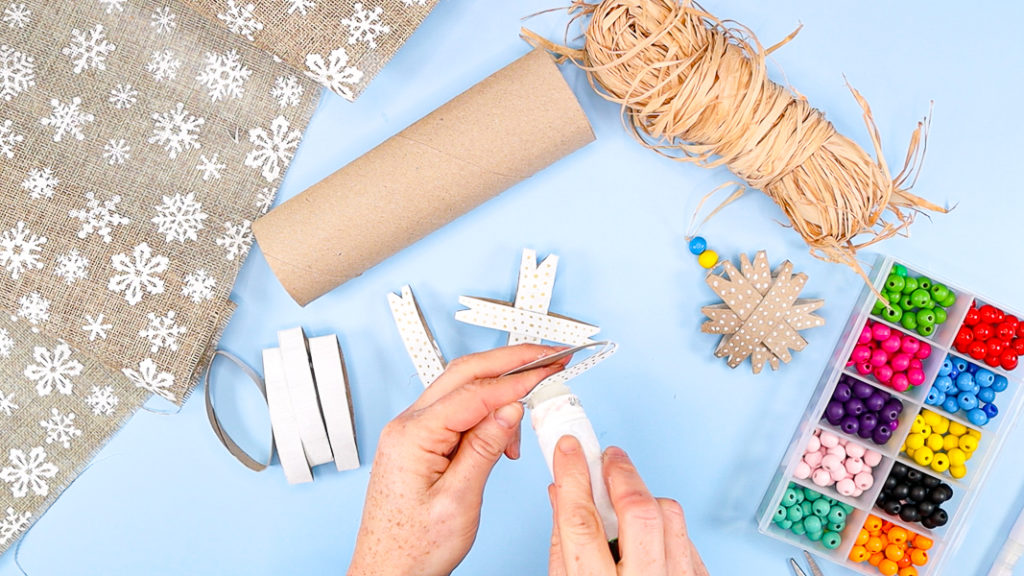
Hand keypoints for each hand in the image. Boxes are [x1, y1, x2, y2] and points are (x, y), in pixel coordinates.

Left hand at [348, 344, 569, 575]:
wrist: (389, 571)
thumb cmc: (413, 547)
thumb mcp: (459, 500)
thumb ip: (485, 448)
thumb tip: (511, 407)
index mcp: (412, 436)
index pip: (473, 392)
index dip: (516, 379)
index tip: (547, 369)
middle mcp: (407, 426)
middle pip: (464, 375)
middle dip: (509, 362)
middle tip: (546, 357)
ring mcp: (411, 432)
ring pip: (461, 390)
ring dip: (499, 390)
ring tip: (529, 412)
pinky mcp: (420, 443)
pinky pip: (457, 413)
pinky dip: (485, 413)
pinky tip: (504, 435)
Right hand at [548, 436, 708, 575]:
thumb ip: (563, 544)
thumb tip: (560, 492)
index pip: (582, 522)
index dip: (573, 476)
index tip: (568, 448)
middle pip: (639, 511)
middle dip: (621, 473)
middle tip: (608, 457)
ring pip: (670, 516)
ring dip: (645, 499)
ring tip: (627, 503)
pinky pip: (686, 537)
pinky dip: (664, 526)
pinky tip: (649, 533)